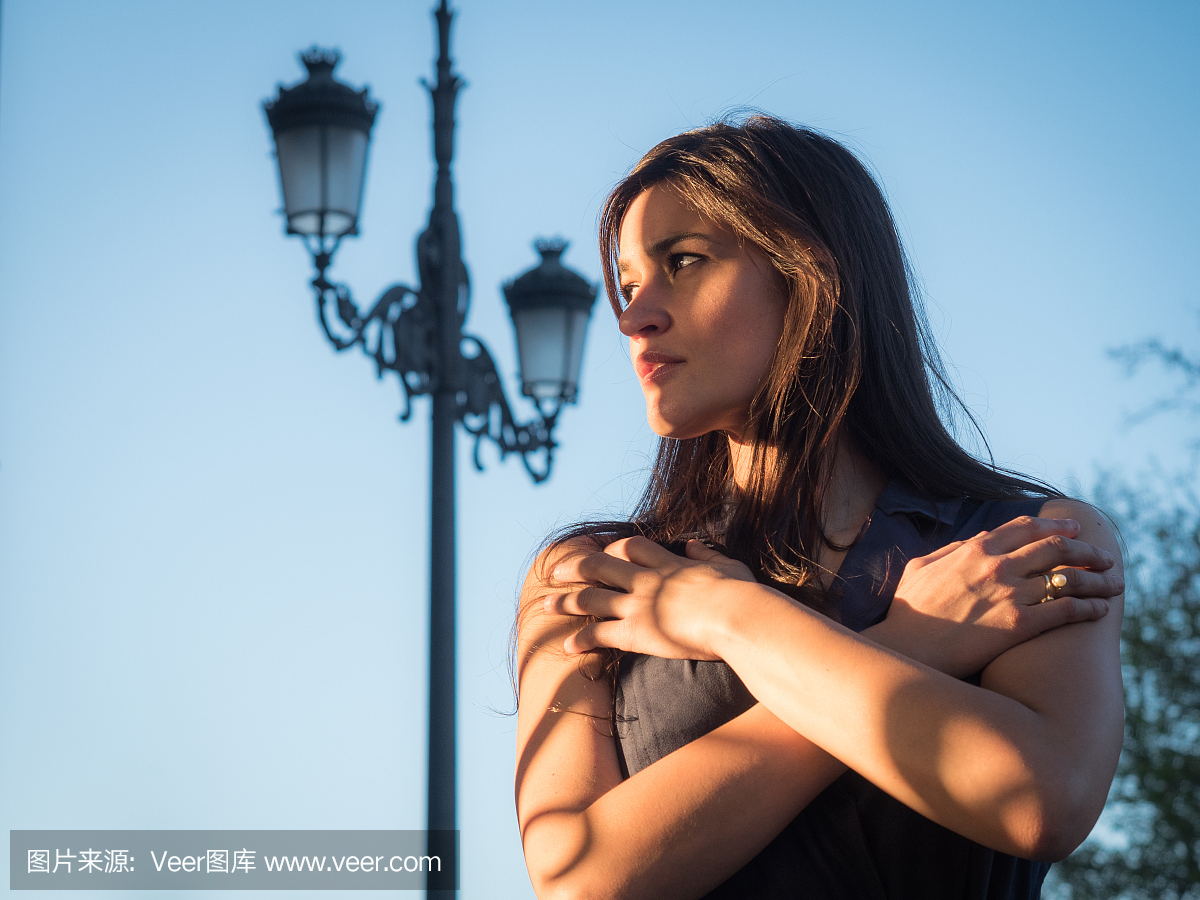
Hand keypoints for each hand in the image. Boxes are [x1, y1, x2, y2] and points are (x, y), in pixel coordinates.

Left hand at [544, 535, 758, 658]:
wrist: (739, 618)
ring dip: (566, 601)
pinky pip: (600, 635)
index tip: (601, 553)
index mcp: (668, 564)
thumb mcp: (727, 565)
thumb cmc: (742, 594)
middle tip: (555, 571)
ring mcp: (639, 606)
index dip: (612, 550)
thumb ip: (706, 554)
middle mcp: (647, 581)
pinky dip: (581, 640)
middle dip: (574, 569)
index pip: (631, 548)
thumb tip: (694, 545)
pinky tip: (567, 647)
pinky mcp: (637, 633)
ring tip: (545, 604)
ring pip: (591, 600)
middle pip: (599, 568)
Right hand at [874, 516, 1122, 677]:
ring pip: (1068, 578)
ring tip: (1114, 583)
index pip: (1026, 527)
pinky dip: (1089, 607)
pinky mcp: (1019, 624)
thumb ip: (951, 548)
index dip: (1055, 526)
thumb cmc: (908, 611)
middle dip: (1086, 549)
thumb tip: (977, 537)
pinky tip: (1101, 610)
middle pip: (1056, 547)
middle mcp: (997, 565)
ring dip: (1097, 578)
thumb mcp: (920, 566)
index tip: (1074, 529)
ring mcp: (1010, 593)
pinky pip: (1066, 610)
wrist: (908, 649)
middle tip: (1104, 557)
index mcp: (975, 548)